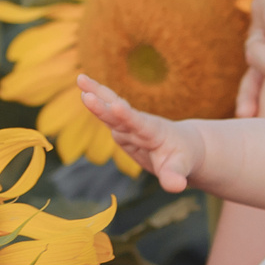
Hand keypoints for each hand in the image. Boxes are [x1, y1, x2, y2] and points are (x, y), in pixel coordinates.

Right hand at [77, 76, 197, 191]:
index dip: (126, 116)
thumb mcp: (181, 168)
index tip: (116, 105)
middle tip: (86, 94)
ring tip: (80, 78)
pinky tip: (83, 91)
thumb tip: (176, 186)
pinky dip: (97, 102)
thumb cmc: (182, 157)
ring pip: (111, 108)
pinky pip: (107, 114)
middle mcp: (139, 125)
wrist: (183, 145)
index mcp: (153, 133)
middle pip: (119, 114)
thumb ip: (175, 176)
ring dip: (97, 95)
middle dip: (103, 106)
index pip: (138, 124)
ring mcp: (129, 126)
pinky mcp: (122, 129)